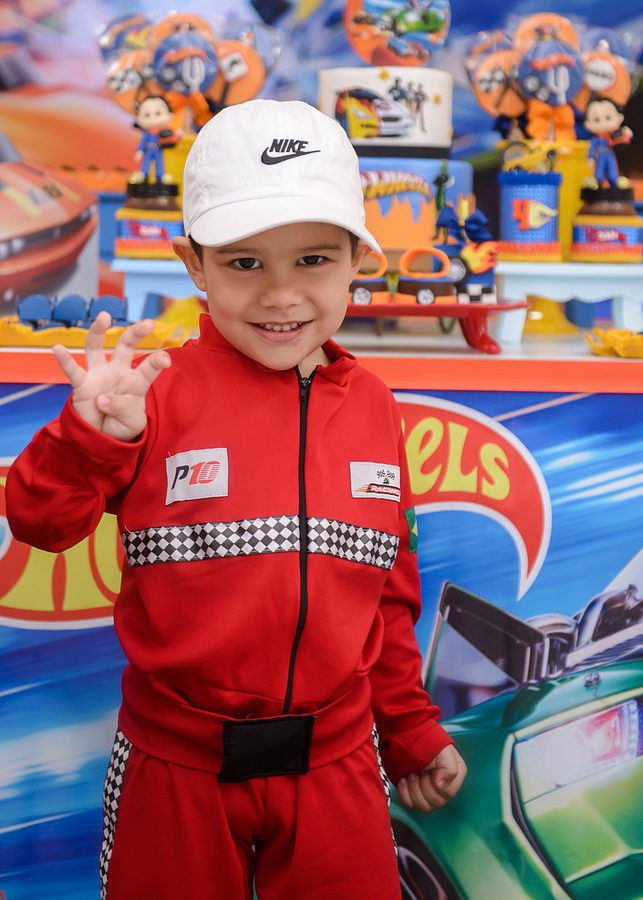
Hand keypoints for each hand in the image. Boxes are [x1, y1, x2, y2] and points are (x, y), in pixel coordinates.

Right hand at [52, 311, 170, 441]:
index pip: (150, 367)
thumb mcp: (132, 423)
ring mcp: (98, 375)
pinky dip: (64, 360)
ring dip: (98, 331)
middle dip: (136, 333)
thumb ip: (123, 409)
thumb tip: (102, 398)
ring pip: (96, 348)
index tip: (165, 359)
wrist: (101, 438)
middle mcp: (118, 372)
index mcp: (137, 381)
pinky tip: (57, 348)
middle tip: (148, 324)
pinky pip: (73, 371)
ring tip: (104, 316)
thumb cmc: (121, 425)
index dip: (158, 361)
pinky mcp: (82, 384)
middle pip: (126, 346)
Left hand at [397, 744, 466, 811]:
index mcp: (455, 777)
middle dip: (423, 786)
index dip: (436, 786)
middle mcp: (443, 787)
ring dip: (414, 790)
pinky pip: (410, 804)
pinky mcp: (413, 793)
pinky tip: (403, 780)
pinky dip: (404, 794)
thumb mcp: (444, 752)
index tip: (429, 771)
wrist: (407, 735)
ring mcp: (427, 792)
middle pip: (436, 803)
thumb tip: (440, 786)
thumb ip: (449, 769)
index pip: (448, 794)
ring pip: (423, 806)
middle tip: (417, 772)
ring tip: (410, 775)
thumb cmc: (428, 742)